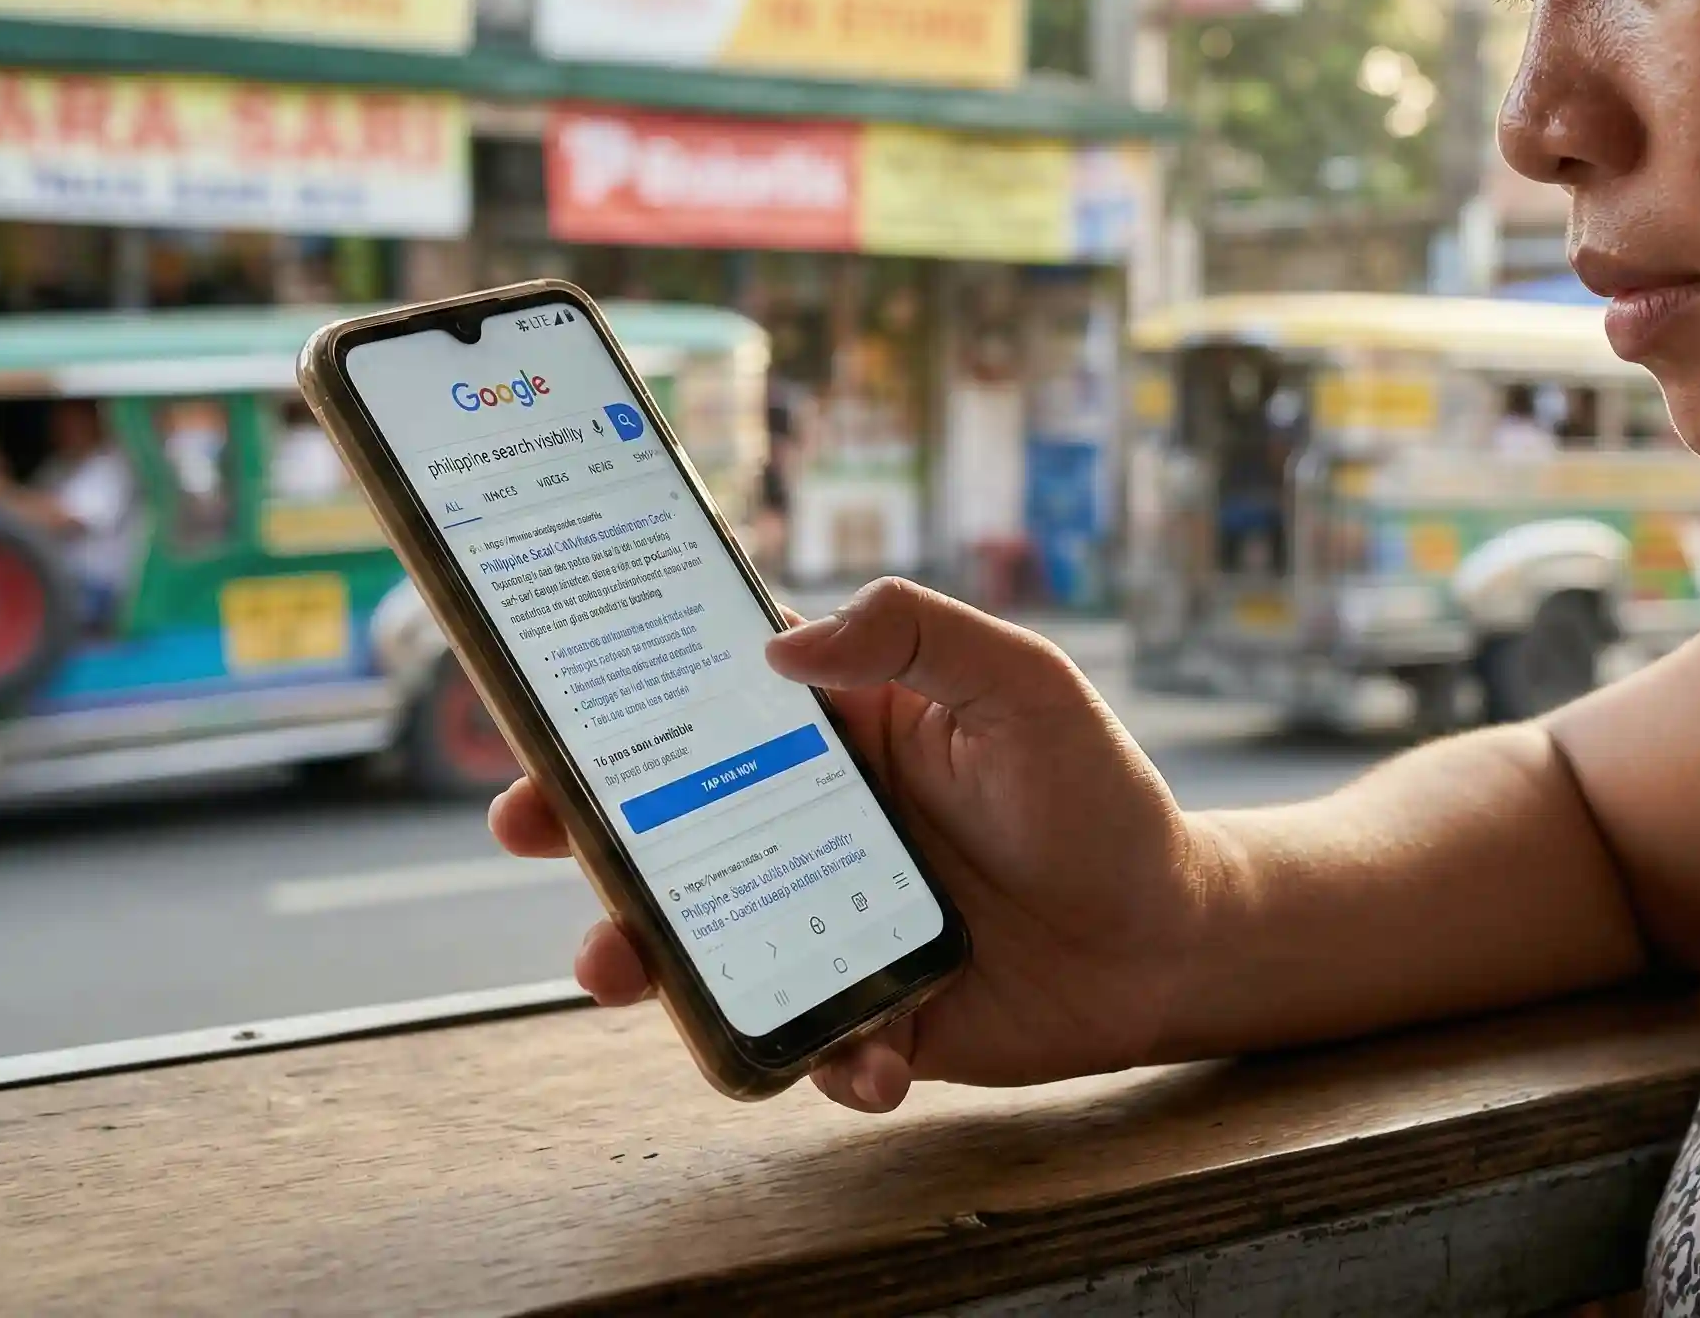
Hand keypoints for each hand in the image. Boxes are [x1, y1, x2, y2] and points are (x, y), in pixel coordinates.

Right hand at [487, 578, 1222, 1112]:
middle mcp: (813, 828)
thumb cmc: (1095, 794)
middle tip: (531, 832)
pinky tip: (865, 1064)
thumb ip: (916, 634)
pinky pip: (809, 1046)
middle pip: (669, 831)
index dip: (612, 714)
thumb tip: (782, 641)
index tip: (540, 722)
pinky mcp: (866, 1016)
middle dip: (583, 836)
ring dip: (654, 965)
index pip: (704, 711)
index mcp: (836, 737)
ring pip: (706, 948)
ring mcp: (827, 924)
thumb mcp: (1022, 683)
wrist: (1168, 938)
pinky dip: (824, 1062)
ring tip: (630, 976)